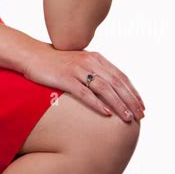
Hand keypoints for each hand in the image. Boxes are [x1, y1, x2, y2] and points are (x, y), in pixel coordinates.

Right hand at [23, 42, 144, 121]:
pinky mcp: (65, 78)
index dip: (133, 91)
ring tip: (128, 118)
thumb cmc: (56, 63)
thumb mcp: (79, 62)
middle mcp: (89, 61)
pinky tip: (107, 114)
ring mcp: (77, 69)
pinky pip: (84, 93)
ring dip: (118, 104)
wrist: (32, 55)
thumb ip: (94, 71)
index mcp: (95, 58)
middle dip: (130, 100)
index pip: (120, 76)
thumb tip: (110, 89)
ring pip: (104, 88)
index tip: (142, 106)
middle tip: (140, 116)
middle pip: (116, 82)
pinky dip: (97, 104)